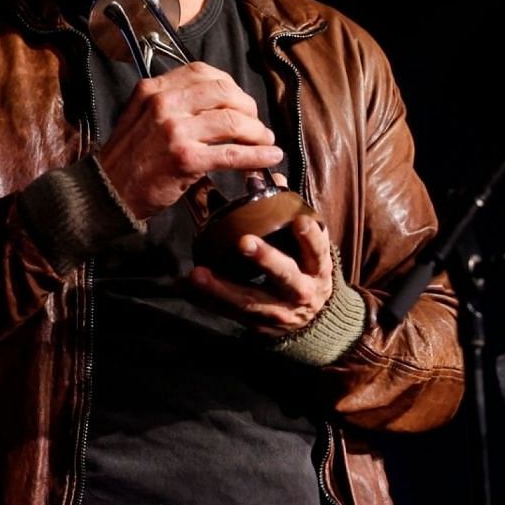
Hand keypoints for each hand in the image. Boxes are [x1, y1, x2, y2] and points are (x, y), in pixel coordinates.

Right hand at [97, 62, 284, 219]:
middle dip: (248, 107)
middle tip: (256, 123)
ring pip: (233, 122)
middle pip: (224, 92)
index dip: (230, 86)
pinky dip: (258, 156)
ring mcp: (175, 131)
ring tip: (265, 141)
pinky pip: (232, 154)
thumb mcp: (141, 116)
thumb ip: (170, 103)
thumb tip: (214, 101)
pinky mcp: (186, 159)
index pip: (202, 72)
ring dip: (257, 132)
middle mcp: (164, 104)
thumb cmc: (128, 158)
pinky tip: (270, 158)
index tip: (240, 101)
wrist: (107, 192)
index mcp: (153, 89)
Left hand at [188, 215, 334, 337]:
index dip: (309, 237)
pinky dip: (207, 300)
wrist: (311, 319)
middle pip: (285, 275)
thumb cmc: (306, 271)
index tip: (298, 222)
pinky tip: (188, 288)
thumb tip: (275, 179)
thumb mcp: (309, 249)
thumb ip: (293, 216)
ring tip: (198, 274)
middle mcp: (302, 291)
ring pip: (250, 301)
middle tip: (244, 242)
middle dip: (265, 259)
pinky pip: (229, 313)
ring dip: (222, 288)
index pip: (317, 250)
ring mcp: (279, 312)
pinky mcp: (258, 325)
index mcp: (317, 267)